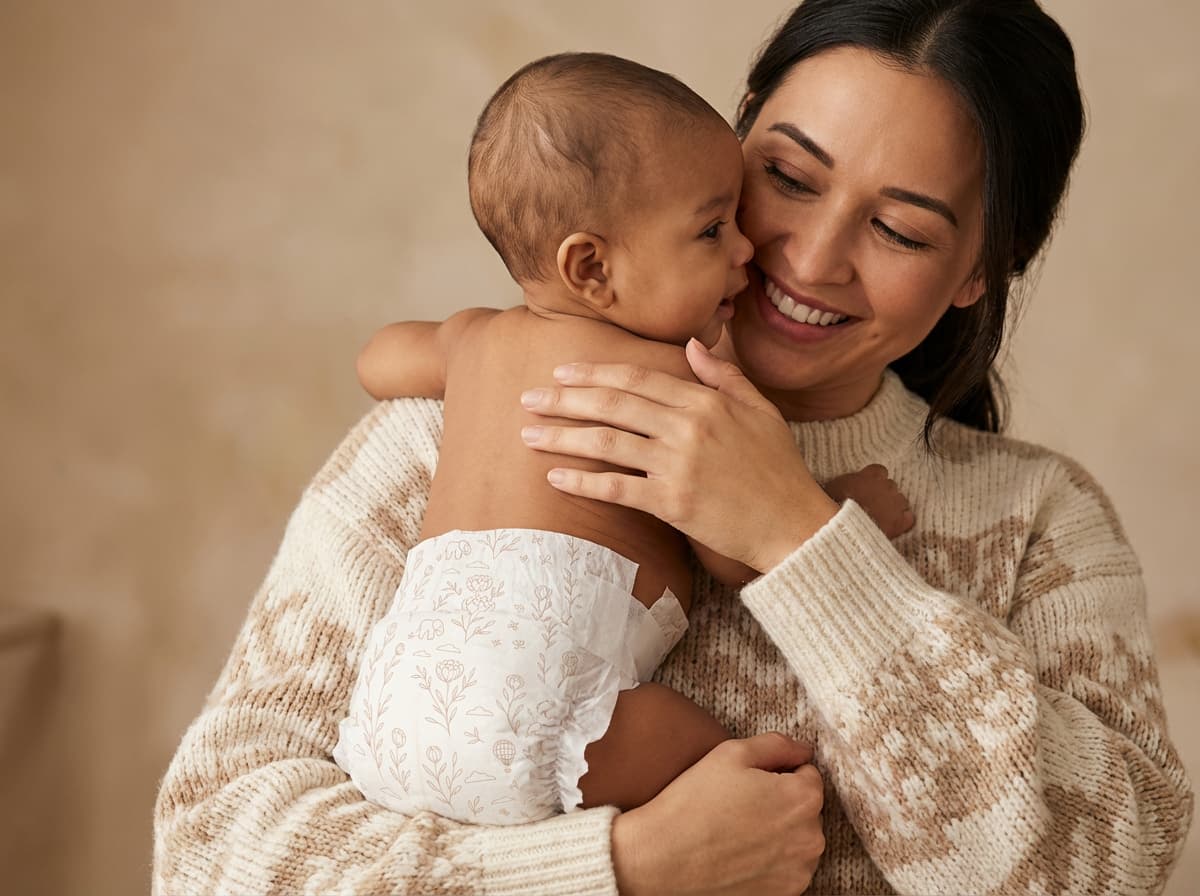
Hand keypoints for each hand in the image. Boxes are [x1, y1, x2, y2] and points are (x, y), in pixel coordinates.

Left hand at [520, 340, 839, 571]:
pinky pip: (617, 489)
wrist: (793, 524)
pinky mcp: (672, 503)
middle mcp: (687, 427)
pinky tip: (555, 476)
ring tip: (528, 435)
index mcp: (705, 401)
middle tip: (528, 399)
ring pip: (606, 443)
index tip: (562, 372)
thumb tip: (693, 346)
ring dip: (561, 437)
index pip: (637, 379)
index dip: (595, 373)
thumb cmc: (779, 468)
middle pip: (613, 405)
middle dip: (564, 399)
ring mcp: (678, 465)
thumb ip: (724, 376)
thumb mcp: (761, 410)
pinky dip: (583, 481)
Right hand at [611, 732, 824, 895]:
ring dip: (780, 831)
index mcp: (803, 798)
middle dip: (781, 801)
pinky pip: (788, 866)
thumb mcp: (731, 753)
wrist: (663, 859)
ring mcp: (800, 870)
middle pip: (805, 807)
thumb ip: (777, 744)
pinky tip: (741, 851)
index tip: (750, 781)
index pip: (808, 773)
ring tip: (738, 829)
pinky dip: (772, 859)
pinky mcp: (786, 894)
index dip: (777, 771)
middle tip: (740, 803)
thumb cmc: (695, 803)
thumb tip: (803, 749)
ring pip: (798, 838)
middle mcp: (811, 837)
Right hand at [824, 464, 914, 537]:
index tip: (867, 488)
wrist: (844, 528)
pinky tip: (892, 526)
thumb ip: (841, 484)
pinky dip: (902, 521)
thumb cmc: (833, 507)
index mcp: (870, 475)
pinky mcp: (900, 522)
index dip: (874, 480)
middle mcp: (886, 486)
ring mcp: (895, 503)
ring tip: (880, 518)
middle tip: (871, 505)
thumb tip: (836, 485)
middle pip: (890, 486)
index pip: (879, 471)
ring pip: (901, 501)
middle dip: (883, 495)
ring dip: (893, 507)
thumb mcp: (831, 488)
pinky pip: (908, 518)